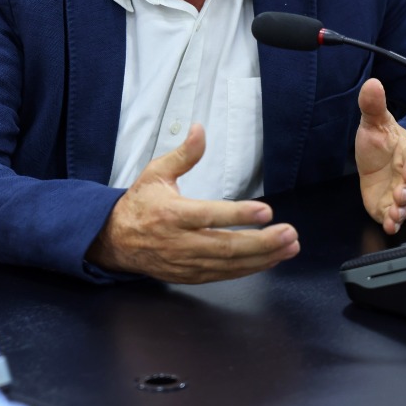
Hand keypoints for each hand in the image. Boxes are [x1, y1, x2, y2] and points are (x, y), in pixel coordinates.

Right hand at [85, 124, 299, 282]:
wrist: (114, 240)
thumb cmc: (139, 203)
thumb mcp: (156, 173)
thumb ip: (183, 154)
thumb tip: (200, 129)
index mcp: (170, 213)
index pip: (208, 215)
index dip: (238, 215)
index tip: (266, 211)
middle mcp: (179, 241)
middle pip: (225, 246)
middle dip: (262, 242)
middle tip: (290, 233)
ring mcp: (185, 262)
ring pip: (229, 264)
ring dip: (263, 257)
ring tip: (290, 246)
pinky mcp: (190, 276)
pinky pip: (225, 275)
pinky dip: (250, 269)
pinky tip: (270, 260)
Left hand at [355, 77, 405, 233]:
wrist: (373, 163)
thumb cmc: (380, 143)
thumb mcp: (373, 124)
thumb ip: (373, 106)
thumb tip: (373, 83)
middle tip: (400, 194)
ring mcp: (403, 194)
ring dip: (404, 210)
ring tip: (394, 213)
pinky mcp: (392, 208)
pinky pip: (399, 218)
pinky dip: (395, 223)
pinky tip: (389, 225)